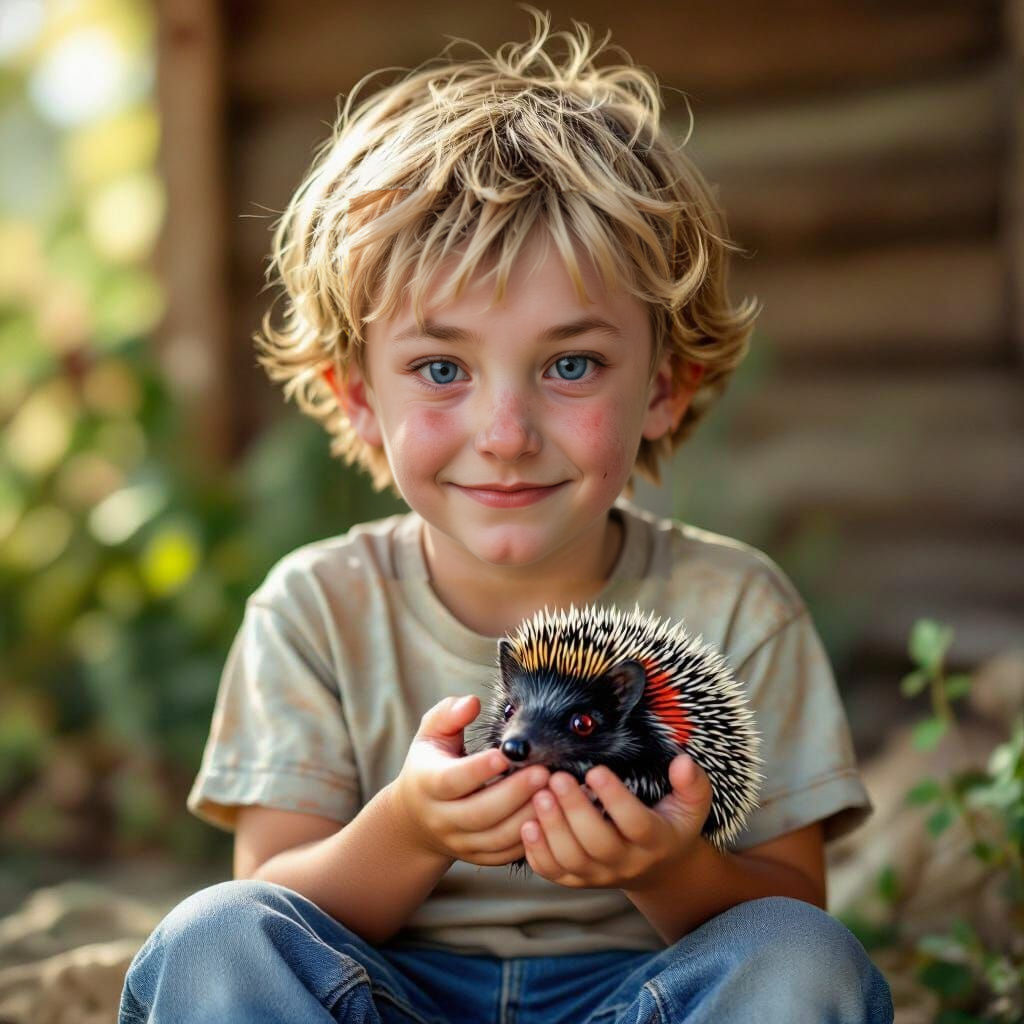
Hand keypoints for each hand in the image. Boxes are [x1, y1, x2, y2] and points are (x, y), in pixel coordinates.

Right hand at [392, 695, 549, 865]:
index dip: (478, 769)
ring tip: (554, 793)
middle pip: (479, 813)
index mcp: (427, 783)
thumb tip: (472, 703)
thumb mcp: (431, 734)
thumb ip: (449, 715)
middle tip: (545, 772)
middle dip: (515, 793)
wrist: (417, 818)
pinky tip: (551, 815)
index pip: (451, 780)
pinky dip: (531, 838)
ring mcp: (460, 842)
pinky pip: (506, 854)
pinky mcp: (478, 857)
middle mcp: (441, 818)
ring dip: (528, 816)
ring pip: (497, 838)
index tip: (506, 754)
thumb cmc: (432, 764)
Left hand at [520, 753, 712, 888]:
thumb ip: (692, 783)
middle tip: (557, 778)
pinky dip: (536, 853)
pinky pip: (554, 874)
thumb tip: (682, 762)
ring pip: (572, 860)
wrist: (657, 867)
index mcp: (656, 841)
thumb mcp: (691, 805)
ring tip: (539, 795)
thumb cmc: (670, 823)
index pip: (637, 824)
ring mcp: (599, 876)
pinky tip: (527, 825)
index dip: (616, 799)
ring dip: (552, 828)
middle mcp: (627, 863)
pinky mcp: (577, 881)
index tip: (597, 770)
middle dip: (575, 811)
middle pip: (598, 844)